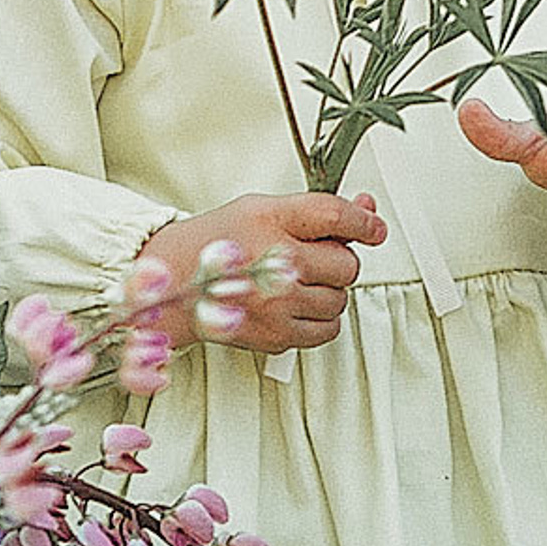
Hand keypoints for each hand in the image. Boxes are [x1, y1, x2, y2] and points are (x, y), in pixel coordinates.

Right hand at [134, 192, 386, 354]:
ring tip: (296, 280)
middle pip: (346, 263)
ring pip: (341, 297)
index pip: (335, 217)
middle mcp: (273, 263)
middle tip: (310, 255)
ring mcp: (276, 304)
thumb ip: (318, 211)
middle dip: (336, 258)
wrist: (174, 287)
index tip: (372, 226)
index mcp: (268, 221)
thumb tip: (367, 210)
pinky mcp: (277, 336)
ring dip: (328, 289)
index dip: (364, 221)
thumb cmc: (216, 245)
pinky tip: (296, 303)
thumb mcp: (264, 209)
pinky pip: (329, 328)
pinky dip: (320, 317)